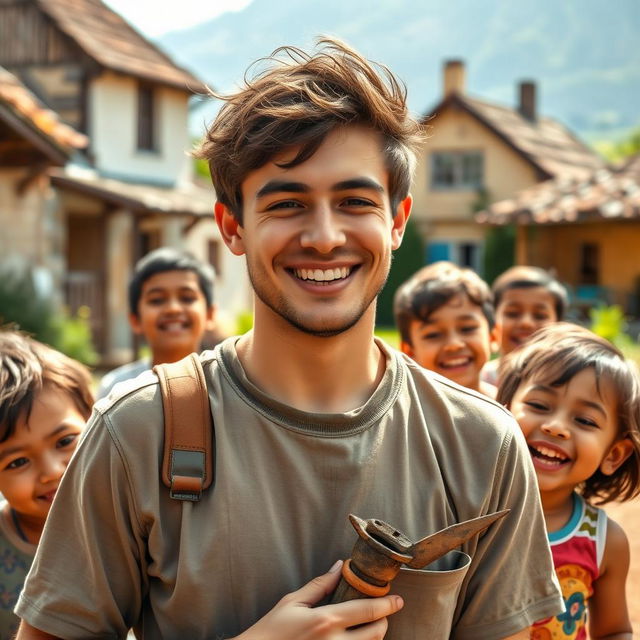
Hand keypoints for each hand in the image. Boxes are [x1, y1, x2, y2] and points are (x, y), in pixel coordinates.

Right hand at [235, 560, 403, 639]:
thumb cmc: (270, 632)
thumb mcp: (292, 603)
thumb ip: (319, 585)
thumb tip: (339, 567)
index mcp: (325, 621)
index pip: (367, 610)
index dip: (388, 604)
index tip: (398, 600)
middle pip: (376, 634)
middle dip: (383, 622)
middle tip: (380, 614)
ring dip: (373, 638)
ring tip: (366, 628)